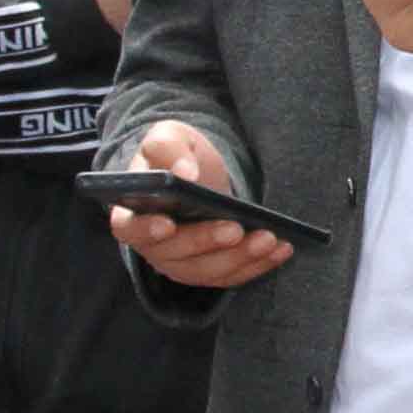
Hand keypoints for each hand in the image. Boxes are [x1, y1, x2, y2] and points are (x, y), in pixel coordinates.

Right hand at [110, 116, 298, 290]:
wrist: (197, 172)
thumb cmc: (175, 155)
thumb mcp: (168, 137)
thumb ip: (167, 149)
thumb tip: (184, 173)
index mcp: (131, 213)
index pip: (130, 228)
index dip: (146, 229)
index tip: (167, 224)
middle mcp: (153, 246)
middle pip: (177, 253)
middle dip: (208, 242)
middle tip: (237, 229)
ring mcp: (181, 263)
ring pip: (209, 271)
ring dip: (241, 258)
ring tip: (269, 239)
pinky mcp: (210, 270)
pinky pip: (233, 275)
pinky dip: (259, 265)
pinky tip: (282, 249)